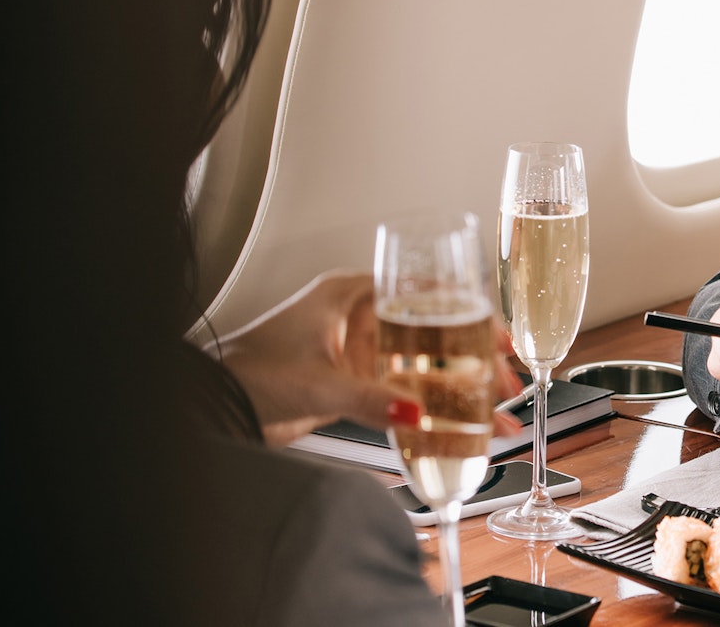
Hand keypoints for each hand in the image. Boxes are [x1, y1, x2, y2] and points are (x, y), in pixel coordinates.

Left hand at [215, 270, 523, 445]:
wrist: (214, 405)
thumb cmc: (250, 372)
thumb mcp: (319, 383)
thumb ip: (370, 399)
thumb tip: (416, 413)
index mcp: (350, 294)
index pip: (425, 290)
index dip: (468, 311)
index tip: (497, 335)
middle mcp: (359, 318)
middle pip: (433, 329)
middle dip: (475, 355)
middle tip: (504, 376)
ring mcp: (357, 352)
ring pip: (423, 363)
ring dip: (459, 386)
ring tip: (494, 410)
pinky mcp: (352, 384)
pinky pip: (404, 392)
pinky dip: (431, 408)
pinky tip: (458, 428)